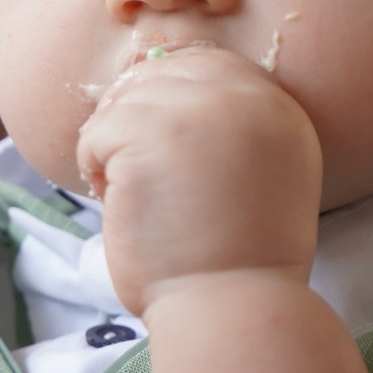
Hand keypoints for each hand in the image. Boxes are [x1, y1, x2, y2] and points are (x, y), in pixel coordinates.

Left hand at [78, 42, 321, 314]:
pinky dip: (95, 170)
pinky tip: (123, 206)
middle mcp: (245, 98)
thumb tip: (155, 80)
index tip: (159, 149)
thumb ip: (227, 126)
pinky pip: (97, 133)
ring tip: (140, 198)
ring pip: (123, 102)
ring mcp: (197, 112)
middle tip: (139, 175)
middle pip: (159, 74)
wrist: (232, 308)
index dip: (167, 99)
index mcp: (278, 109)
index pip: (205, 64)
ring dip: (114, 149)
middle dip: (135, 120)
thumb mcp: (257, 175)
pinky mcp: (150, 135)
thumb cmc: (236, 260)